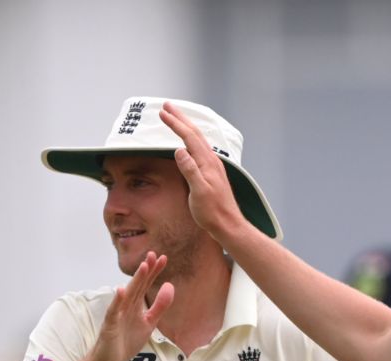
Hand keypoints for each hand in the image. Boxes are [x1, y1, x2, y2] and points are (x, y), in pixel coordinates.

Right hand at [86, 252, 172, 360]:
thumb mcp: (149, 323)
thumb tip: (170, 286)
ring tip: (144, 267)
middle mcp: (125, 306)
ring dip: (135, 281)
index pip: (145, 285)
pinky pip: (113, 312)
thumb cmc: (126, 340)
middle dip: (146, 271)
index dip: (154, 272)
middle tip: (153, 254)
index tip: (163, 258)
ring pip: (127, 295)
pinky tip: (121, 290)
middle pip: (137, 285)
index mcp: (135, 305)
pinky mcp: (109, 326)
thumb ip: (159, 307)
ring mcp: (117, 315)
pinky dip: (117, 301)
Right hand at [160, 103, 247, 239]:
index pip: (189, 137)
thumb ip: (190, 170)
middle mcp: (212, 160)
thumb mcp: (199, 192)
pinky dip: (191, 139)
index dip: (175, 123)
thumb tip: (179, 150)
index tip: (162, 112)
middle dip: (180, 118)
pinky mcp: (212, 173)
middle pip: (195, 133)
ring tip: (175, 118)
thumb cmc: (213, 212)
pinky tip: (189, 142)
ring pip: (198, 140)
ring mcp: (213, 166)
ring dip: (186, 126)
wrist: (228, 224)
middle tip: (167, 105)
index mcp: (207, 163)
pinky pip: (200, 148)